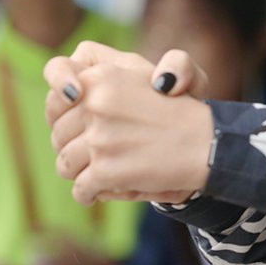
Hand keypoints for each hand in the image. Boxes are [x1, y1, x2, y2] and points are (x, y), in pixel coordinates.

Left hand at [44, 42, 214, 204]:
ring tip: (97, 173)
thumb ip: (105, 69)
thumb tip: (71, 91)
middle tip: (95, 153)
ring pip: (65, 163)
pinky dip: (89, 194)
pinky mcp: (105, 170)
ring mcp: (99, 138)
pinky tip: (100, 192)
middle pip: (59, 134)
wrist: (209, 144)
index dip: (58, 114)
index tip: (71, 126)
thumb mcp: (147, 73)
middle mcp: (95, 103)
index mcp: (101, 75)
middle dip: (72, 146)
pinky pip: (80, 188)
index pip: (56, 96)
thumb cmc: (182, 110)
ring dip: (79, 172)